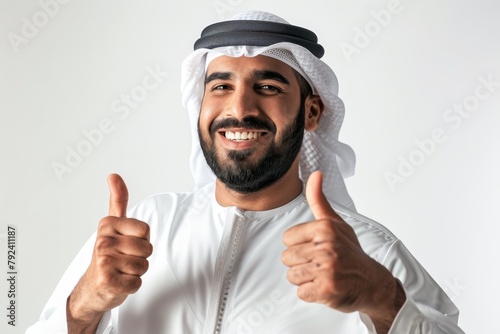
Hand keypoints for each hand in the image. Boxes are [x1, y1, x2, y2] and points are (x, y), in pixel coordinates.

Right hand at [67, 174, 152, 331]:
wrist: (94, 286)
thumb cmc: (109, 254)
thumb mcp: (112, 224)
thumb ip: (117, 200)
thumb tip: (113, 175)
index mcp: (107, 224)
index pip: (145, 230)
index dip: (142, 240)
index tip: (126, 243)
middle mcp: (103, 241)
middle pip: (147, 248)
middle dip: (141, 257)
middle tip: (124, 260)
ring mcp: (104, 261)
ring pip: (143, 266)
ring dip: (137, 272)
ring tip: (122, 270)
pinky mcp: (107, 281)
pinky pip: (137, 282)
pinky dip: (132, 286)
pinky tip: (119, 282)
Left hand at [281, 171, 403, 331]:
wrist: (373, 282)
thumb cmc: (351, 252)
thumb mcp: (336, 222)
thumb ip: (318, 200)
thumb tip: (315, 174)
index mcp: (325, 228)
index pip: (287, 238)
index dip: (299, 245)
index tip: (315, 248)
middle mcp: (326, 247)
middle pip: (287, 257)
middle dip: (301, 263)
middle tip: (320, 264)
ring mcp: (326, 269)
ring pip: (292, 275)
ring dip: (305, 279)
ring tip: (322, 275)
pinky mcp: (326, 289)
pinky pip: (301, 292)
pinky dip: (311, 293)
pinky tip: (325, 286)